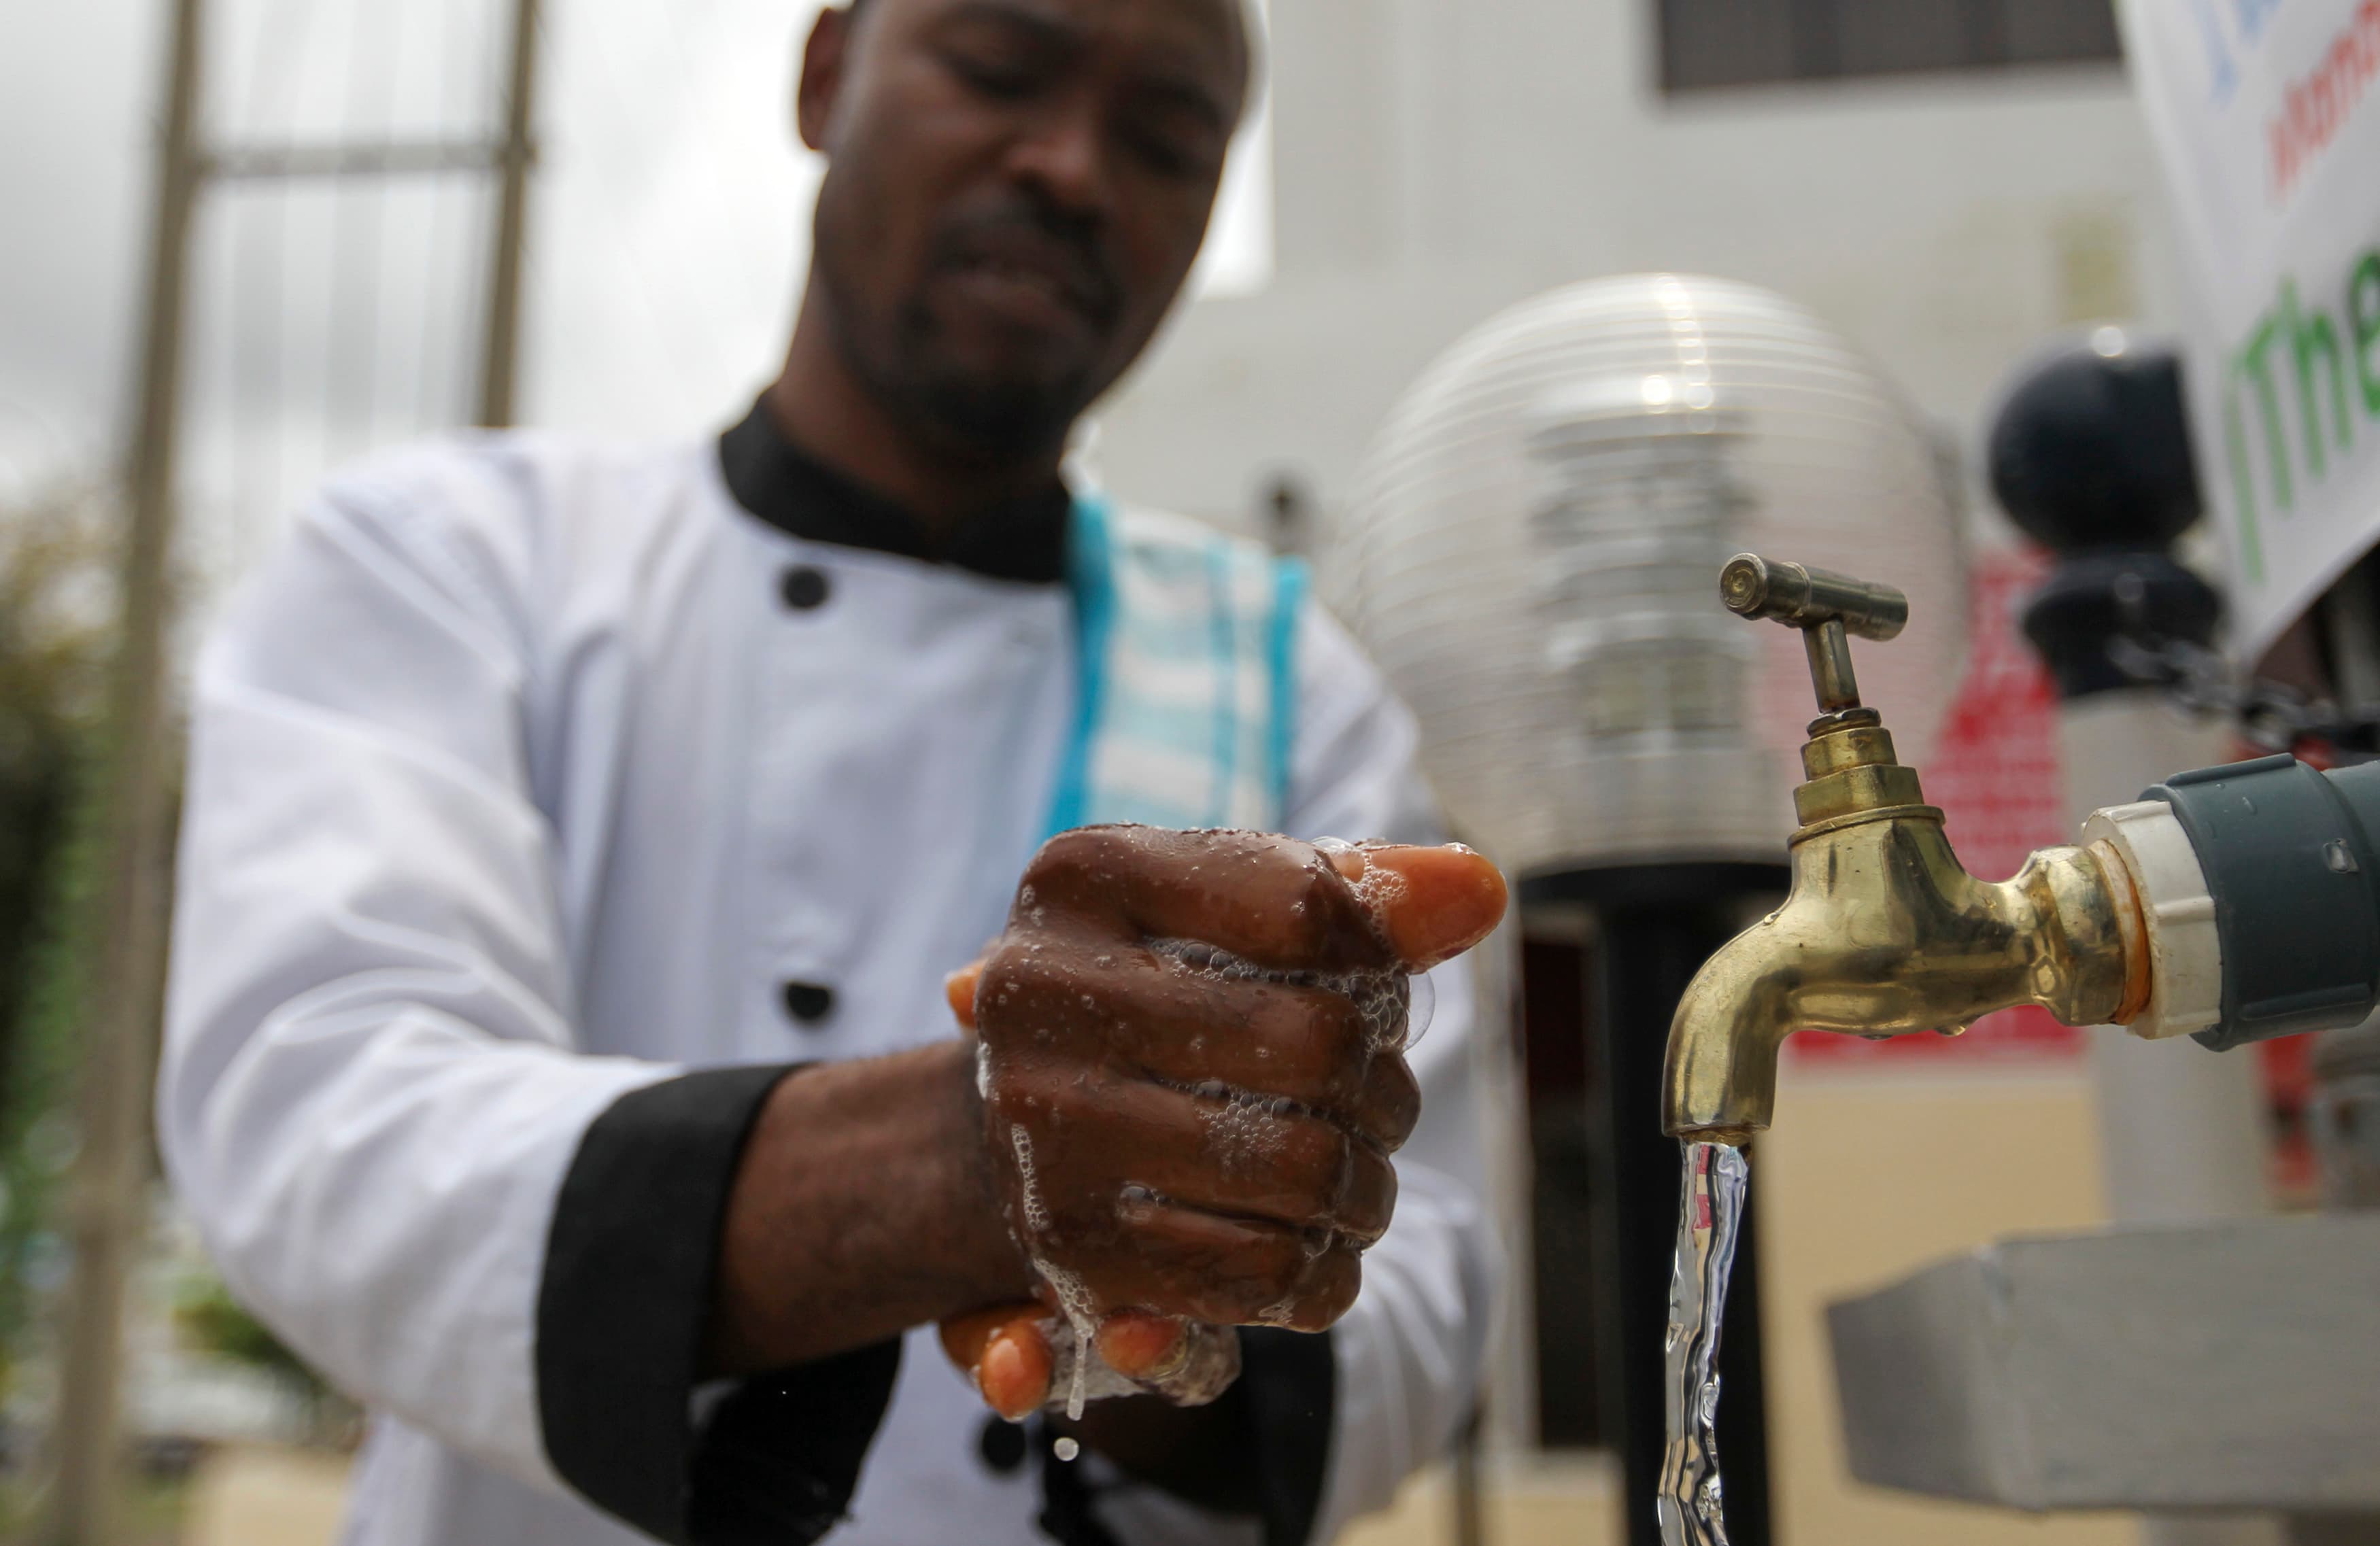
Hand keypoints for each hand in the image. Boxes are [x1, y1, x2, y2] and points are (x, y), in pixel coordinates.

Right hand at [940, 829, 1505, 1417]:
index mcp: (1086, 876)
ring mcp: (1042, 1123)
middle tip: (1375, 1098)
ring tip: (1354, 1172)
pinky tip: (1312, 1240)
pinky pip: (1266, 1273)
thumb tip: (1478, 891)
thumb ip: (1366, 891)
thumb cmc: (1169, 986)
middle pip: (1316, 1043)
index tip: (1373, 984)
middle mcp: (1037, 991)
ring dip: (1366, 1186)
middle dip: (1383, 1084)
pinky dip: (1321, 1268)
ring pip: (1304, 1170)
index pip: (1307, 905)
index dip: (1379, 954)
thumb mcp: (1242, 910)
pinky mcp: (1068, 1245)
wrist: (1036, 1109)